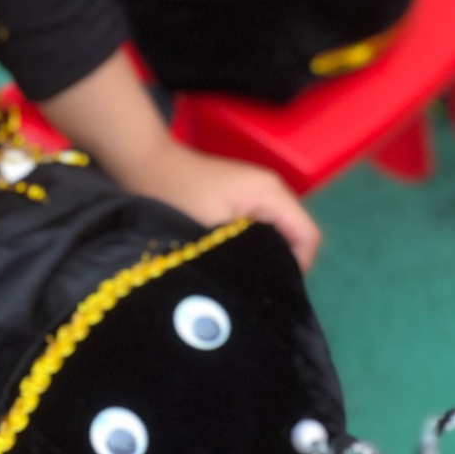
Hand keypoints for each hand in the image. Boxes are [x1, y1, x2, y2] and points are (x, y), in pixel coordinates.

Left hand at [121, 137, 320, 272]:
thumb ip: (248, 254)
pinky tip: (235, 257)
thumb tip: (267, 285)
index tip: (270, 288)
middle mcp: (272, 188)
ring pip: (281, 232)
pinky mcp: (244, 195)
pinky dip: (256, 243)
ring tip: (245, 274)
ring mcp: (258, 190)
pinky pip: (264, 225)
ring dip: (268, 254)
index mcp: (270, 193)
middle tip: (256, 286)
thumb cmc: (178, 197)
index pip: (308, 236)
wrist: (146, 165)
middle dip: (283, 263)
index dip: (297, 268)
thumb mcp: (213, 232)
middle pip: (297, 235)